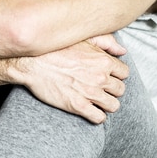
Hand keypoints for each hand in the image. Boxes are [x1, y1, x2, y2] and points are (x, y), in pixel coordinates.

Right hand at [11, 35, 128, 123]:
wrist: (32, 63)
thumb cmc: (55, 49)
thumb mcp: (83, 39)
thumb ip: (106, 42)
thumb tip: (122, 51)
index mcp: (104, 61)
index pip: (124, 73)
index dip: (116, 75)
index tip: (108, 77)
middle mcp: (100, 78)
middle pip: (120, 90)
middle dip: (112, 90)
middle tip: (101, 89)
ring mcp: (90, 93)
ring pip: (113, 106)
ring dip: (106, 104)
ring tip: (97, 101)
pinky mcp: (78, 106)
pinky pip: (99, 118)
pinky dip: (97, 116)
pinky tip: (90, 111)